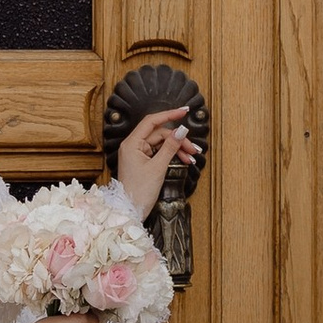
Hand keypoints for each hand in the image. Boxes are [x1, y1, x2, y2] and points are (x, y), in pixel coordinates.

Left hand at [112, 107, 199, 223]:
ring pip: (161, 144)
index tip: (184, 110)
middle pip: (160, 134)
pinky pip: (159, 152)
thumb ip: (170, 147)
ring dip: (177, 148)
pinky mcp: (142, 162)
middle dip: (178, 139)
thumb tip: (181, 130)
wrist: (129, 211)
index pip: (152, 121)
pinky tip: (183, 159)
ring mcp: (137, 154)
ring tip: (190, 157)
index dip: (169, 114)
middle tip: (193, 148)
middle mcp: (133, 146)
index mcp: (131, 143)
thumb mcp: (158, 167)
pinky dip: (171, 155)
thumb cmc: (138, 192)